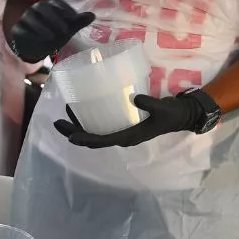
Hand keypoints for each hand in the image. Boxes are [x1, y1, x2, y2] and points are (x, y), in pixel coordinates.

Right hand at [9, 0, 94, 62]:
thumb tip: (92, 15)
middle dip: (55, 18)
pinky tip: (38, 41)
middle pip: (43, 7)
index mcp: (50, 5)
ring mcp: (25, 18)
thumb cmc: (54, 34)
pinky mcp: (17, 29)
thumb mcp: (68, 29)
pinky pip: (22, 29)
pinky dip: (30, 34)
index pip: (57, 3)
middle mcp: (36, 8)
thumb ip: (78, 22)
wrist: (36, 47)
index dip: (66, 10)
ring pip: (31, 18)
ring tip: (52, 37)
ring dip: (42, 27)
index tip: (74, 19)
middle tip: (65, 30)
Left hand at [54, 93, 204, 148]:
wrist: (181, 115)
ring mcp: (122, 130)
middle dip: (73, 132)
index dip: (84, 139)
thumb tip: (133, 97)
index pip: (101, 141)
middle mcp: (122, 136)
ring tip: (66, 112)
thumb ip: (149, 104)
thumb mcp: (162, 109)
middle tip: (57, 122)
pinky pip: (102, 125)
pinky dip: (89, 119)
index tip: (69, 135)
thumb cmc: (171, 114)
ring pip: (95, 133)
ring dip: (79, 126)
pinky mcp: (123, 123)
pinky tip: (83, 108)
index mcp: (129, 137)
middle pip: (92, 139)